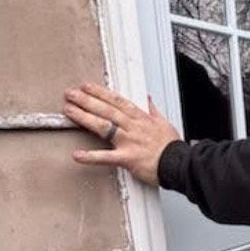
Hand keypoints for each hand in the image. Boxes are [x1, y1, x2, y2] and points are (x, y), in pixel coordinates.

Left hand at [64, 83, 181, 185]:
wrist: (180, 164)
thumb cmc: (172, 148)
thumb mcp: (165, 123)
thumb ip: (154, 111)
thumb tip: (149, 100)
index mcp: (141, 118)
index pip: (118, 101)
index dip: (101, 92)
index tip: (87, 86)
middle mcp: (133, 127)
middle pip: (107, 110)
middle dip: (87, 100)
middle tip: (71, 93)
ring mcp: (129, 142)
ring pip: (104, 126)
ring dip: (84, 118)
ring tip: (69, 111)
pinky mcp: (128, 159)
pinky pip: (106, 157)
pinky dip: (91, 157)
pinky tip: (77, 155)